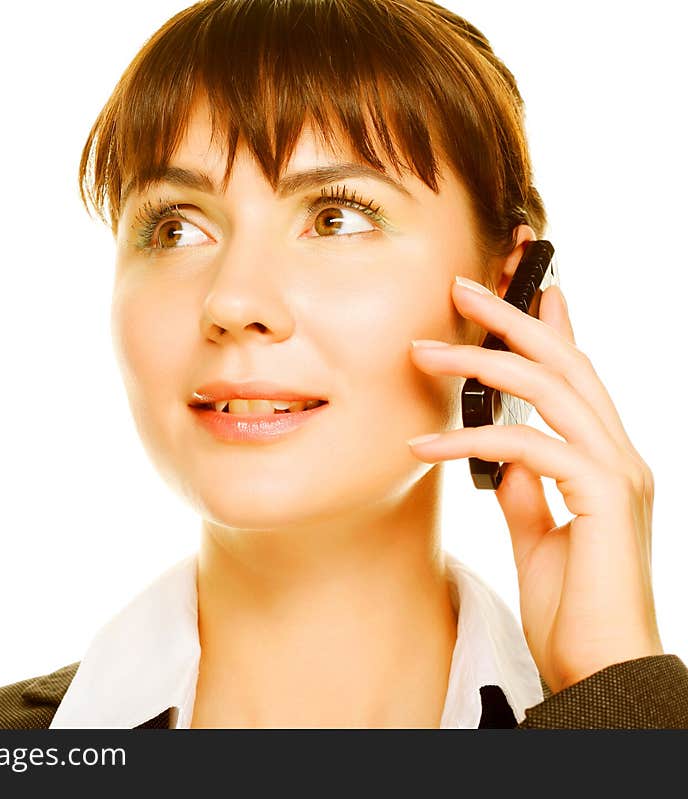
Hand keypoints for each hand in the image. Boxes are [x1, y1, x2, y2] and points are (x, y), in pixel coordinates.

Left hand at [407, 274, 662, 693]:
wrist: (599, 668)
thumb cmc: (571, 605)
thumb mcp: (535, 531)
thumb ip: (524, 486)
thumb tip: (500, 452)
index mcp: (604, 460)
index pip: (575, 377)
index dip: (551, 327)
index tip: (526, 287)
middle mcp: (618, 455)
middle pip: (565, 363)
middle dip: (513, 318)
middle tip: (462, 286)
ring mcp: (617, 472)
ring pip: (549, 389)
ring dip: (479, 364)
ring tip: (422, 352)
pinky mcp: (604, 496)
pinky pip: (528, 447)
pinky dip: (469, 441)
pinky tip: (422, 446)